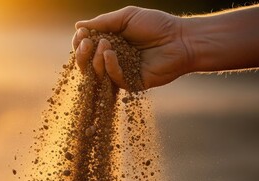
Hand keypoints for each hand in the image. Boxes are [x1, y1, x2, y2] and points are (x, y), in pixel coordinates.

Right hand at [72, 6, 191, 89]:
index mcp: (110, 44)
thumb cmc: (156, 25)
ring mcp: (121, 73)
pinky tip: (110, 54)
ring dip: (95, 59)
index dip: (80, 42)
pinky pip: (114, 79)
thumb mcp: (126, 17)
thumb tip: (78, 26)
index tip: (81, 34)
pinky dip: (108, 66)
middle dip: (82, 54)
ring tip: (104, 44)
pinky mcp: (131, 84)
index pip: (87, 48)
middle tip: (85, 43)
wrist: (181, 39)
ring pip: (97, 73)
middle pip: (87, 64)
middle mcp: (113, 60)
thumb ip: (103, 22)